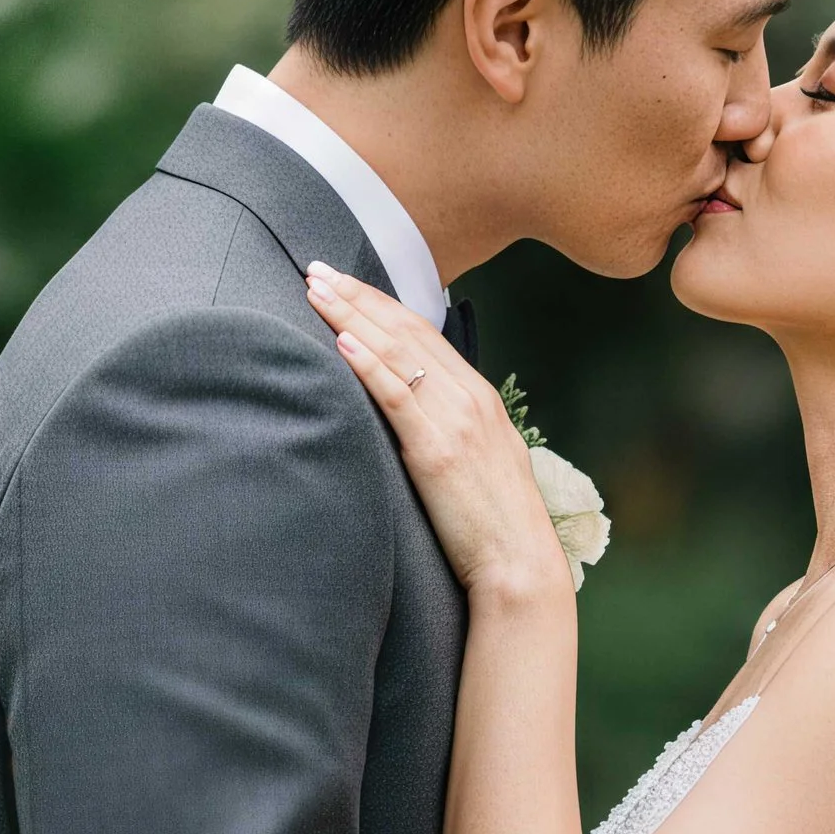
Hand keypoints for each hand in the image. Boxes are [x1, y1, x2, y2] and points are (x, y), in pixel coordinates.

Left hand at [305, 264, 569, 599]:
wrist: (519, 565)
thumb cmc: (494, 525)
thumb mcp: (479, 461)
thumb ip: (448, 429)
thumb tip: (409, 417)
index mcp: (480, 397)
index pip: (422, 334)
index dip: (380, 304)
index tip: (344, 283)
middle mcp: (470, 398)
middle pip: (405, 332)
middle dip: (357, 296)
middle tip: (316, 268)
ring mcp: (456, 422)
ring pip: (397, 354)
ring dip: (351, 317)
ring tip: (315, 291)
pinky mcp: (437, 451)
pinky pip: (397, 397)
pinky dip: (368, 365)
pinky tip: (341, 341)